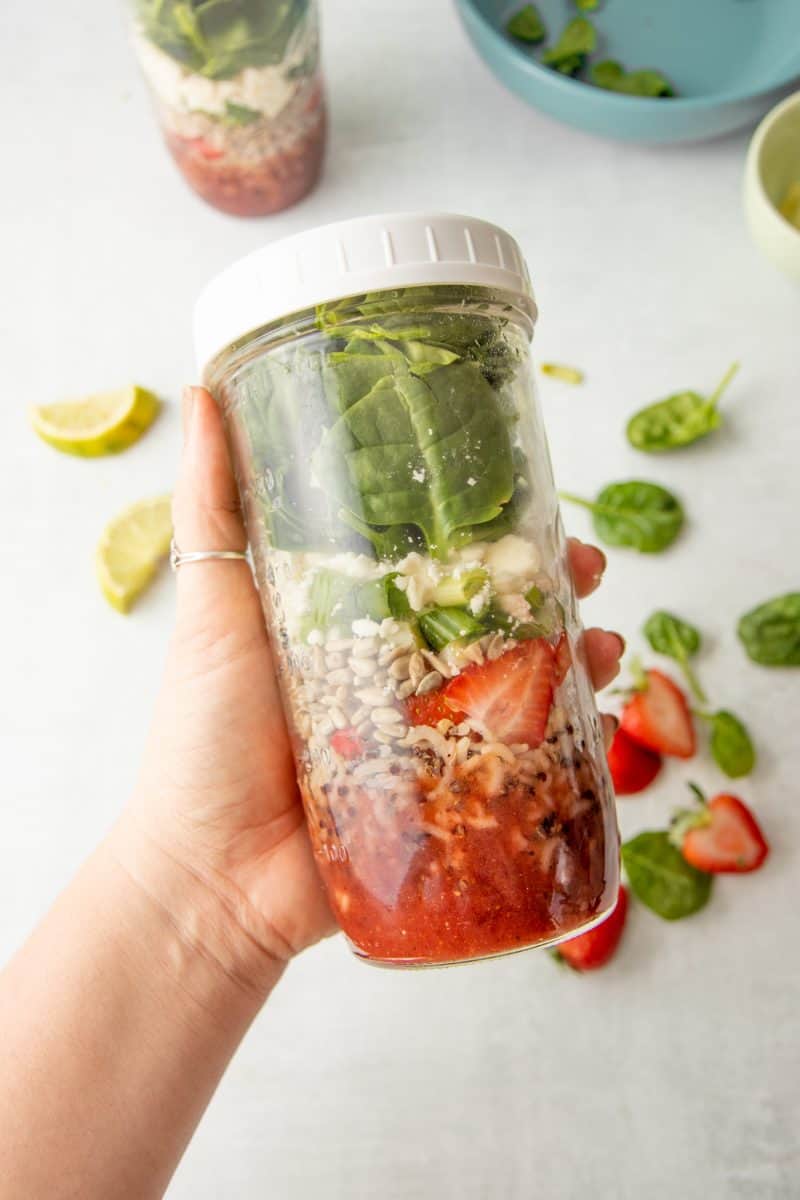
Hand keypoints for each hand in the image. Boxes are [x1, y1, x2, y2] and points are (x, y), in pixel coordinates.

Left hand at [121, 387, 623, 984]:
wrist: (210, 877)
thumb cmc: (200, 739)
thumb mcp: (210, 607)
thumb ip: (212, 508)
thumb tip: (200, 395)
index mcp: (352, 621)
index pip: (435, 558)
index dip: (487, 526)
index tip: (528, 494)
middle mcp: (399, 672)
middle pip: (495, 616)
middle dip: (552, 587)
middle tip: (586, 566)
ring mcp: (429, 736)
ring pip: (524, 683)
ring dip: (578, 656)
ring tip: (605, 642)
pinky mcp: (449, 798)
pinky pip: (527, 763)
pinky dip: (573, 737)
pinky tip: (599, 711)